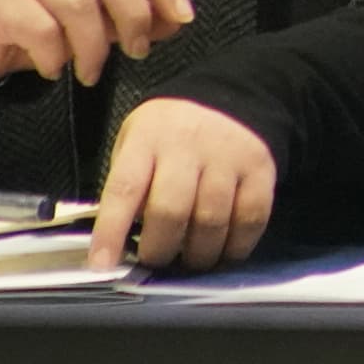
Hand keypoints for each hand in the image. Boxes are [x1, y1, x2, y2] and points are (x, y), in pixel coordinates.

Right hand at [0, 0, 193, 85]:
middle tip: (138, 51)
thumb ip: (130, 11)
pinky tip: (55, 69)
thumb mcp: (92, 10)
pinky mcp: (0, 2)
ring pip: (78, 4)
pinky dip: (57, 57)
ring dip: (94, 48)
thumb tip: (174, 22)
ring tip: (91, 72)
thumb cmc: (42, 15)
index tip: (182, 18)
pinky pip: (43, 31)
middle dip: (134, 15)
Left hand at [89, 97, 276, 270]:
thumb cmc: (169, 134)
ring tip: (191, 261)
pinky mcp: (261, 169)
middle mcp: (188, 145)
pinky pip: (251, 218)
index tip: (103, 266)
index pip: (125, 189)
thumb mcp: (136, 144)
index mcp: (148, 139)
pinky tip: (225, 252)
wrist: (228, 97)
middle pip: (171, 212)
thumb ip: (131, 188)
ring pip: (212, 221)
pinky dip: (237, 246)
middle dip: (160, 250)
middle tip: (157, 261)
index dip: (111, 232)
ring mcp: (228, 156)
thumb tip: (124, 244)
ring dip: (198, 254)